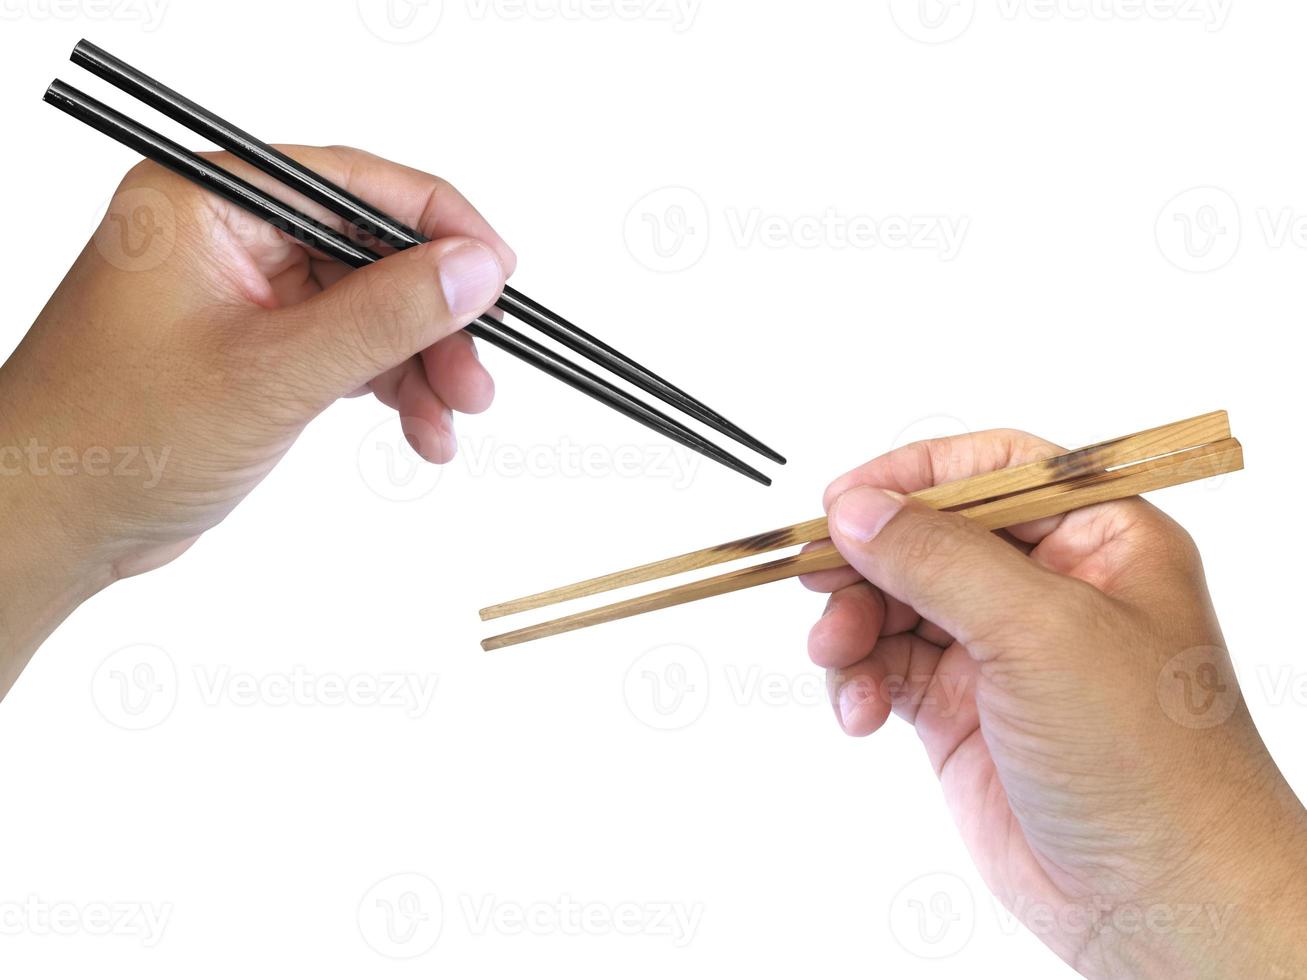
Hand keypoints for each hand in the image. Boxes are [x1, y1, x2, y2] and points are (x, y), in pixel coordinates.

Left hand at [0, 146, 513, 691]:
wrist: (50, 524)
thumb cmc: (117, 438)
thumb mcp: (273, 373)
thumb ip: (385, 315)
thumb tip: (476, 269)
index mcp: (208, 201)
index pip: (352, 183)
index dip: (439, 224)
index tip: (500, 275)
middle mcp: (227, 234)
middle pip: (371, 251)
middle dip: (433, 319)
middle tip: (477, 377)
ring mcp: (243, 292)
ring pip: (368, 307)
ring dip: (418, 363)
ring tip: (449, 419)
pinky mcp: (256, 347)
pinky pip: (346, 349)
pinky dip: (387, 387)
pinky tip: (419, 431)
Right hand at [801, 430, 1306, 977]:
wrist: (1156, 899)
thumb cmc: (1148, 762)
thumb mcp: (1041, 632)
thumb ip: (939, 559)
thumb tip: (855, 509)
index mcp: (1099, 541)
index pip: (995, 471)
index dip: (915, 476)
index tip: (843, 499)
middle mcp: (1048, 588)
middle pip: (929, 537)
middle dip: (868, 561)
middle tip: (818, 580)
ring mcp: (1001, 650)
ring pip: (895, 602)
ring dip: (853, 625)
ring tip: (838, 659)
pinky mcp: (960, 710)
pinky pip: (885, 667)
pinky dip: (858, 680)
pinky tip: (858, 711)